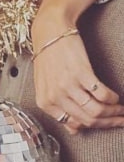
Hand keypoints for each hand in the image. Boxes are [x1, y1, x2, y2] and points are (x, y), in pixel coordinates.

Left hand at [32, 0, 123, 132]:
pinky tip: (115, 97)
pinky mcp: (81, 73)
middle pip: (88, 119)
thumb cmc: (48, 58)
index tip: (105, 124)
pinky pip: (102, 94)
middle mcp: (55, 97)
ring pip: (96, 110)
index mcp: (45, 103)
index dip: (94, 126)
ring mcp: (67, 85)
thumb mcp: (45, 86)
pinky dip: (112, 98)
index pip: (75, 124)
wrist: (50, 32)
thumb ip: (57, 108)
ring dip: (113, 112)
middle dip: (108, 122)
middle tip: (120, 120)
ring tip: (121, 110)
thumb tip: (74, 129)